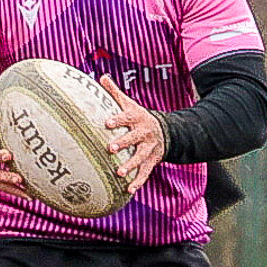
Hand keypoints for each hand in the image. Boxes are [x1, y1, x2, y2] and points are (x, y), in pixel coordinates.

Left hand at [99, 75, 165, 192]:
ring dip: (131, 166)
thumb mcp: (129, 104)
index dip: (117, 120)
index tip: (107, 123)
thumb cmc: (138, 117)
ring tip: (120, 173)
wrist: (165, 131)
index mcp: (137, 118)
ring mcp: (149, 148)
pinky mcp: (151, 161)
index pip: (126, 117)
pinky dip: (138, 182)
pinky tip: (128, 190)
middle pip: (134, 138)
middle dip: (124, 143)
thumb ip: (115, 93)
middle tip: (111, 148)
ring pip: (141, 157)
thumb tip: (101, 76)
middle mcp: (144, 133)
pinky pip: (145, 173)